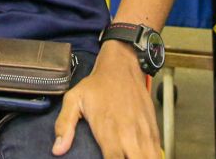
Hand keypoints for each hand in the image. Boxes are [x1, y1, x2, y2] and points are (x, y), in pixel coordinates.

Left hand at [53, 43, 158, 158]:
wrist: (122, 66)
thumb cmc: (97, 84)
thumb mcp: (74, 99)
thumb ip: (64, 124)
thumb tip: (57, 150)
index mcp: (109, 132)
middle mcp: (129, 135)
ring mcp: (144, 132)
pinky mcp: (153, 128)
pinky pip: (159, 151)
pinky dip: (153, 157)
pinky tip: (144, 157)